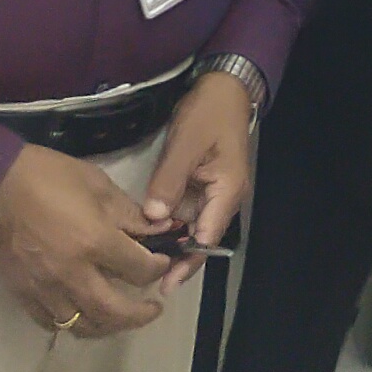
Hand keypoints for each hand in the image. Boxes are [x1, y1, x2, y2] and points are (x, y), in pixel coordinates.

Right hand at [0, 143, 168, 337]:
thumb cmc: (47, 176)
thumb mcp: (98, 184)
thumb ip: (130, 213)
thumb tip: (159, 230)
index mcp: (94, 242)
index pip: (139, 270)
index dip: (157, 267)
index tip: (161, 261)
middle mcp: (72, 273)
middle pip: (114, 312)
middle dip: (141, 315)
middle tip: (154, 309)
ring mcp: (45, 289)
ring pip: (83, 326)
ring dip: (108, 326)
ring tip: (121, 317)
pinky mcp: (23, 294)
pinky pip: (52, 323)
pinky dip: (72, 324)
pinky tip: (84, 314)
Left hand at [138, 70, 258, 290]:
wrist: (223, 88)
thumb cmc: (208, 114)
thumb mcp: (186, 144)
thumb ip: (170, 182)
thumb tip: (154, 218)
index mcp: (227, 191)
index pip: (207, 237)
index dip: (186, 261)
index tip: (164, 281)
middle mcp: (223, 198)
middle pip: (200, 238)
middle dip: (178, 260)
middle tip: (151, 283)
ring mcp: (212, 192)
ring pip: (191, 227)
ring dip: (172, 244)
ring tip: (144, 266)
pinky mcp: (200, 184)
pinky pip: (185, 212)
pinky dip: (170, 225)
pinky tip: (150, 235)